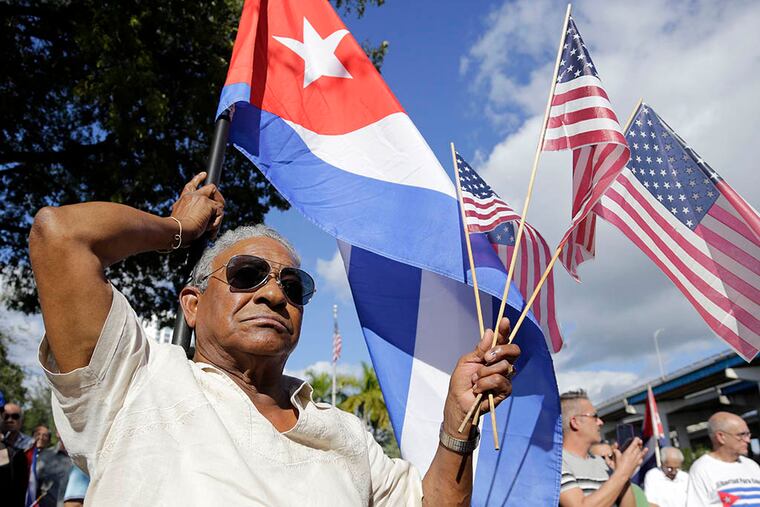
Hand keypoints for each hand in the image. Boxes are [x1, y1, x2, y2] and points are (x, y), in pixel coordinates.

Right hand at [171, 172, 224, 242]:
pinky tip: (209, 230)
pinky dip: (216, 223)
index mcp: (183, 200)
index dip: (198, 179)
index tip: (204, 175)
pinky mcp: (208, 204)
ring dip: (217, 217)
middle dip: (218, 197)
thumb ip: (190, 216)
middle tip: (221, 204)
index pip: (190, 186)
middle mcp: (191, 196)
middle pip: (210, 188)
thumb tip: (203, 222)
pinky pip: (219, 213)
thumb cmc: (177, 231)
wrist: (177, 231)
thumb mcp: (181, 221)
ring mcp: (200, 199)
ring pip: (218, 204)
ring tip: (209, 228)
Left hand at [442, 318, 519, 435]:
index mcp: (492, 355)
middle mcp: (501, 364)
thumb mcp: (468, 361)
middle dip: (500, 351)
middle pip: (513, 351)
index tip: (504, 320)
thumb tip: (490, 331)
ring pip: (504, 366)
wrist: (459, 401)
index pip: (503, 340)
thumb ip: (480, 349)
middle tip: (486, 358)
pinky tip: (478, 389)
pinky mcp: (505, 390)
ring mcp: (505, 377)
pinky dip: (485, 383)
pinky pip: (499, 380)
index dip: (505, 330)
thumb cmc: (462, 381)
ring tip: (475, 380)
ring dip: (484, 373)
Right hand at [613, 437, 647, 477]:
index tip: (637, 438)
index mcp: (628, 452)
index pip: (633, 445)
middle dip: (639, 444)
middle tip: (640, 441)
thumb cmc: (619, 466)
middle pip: (638, 448)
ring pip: (641, 454)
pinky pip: (641, 460)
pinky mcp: (637, 465)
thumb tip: (616, 450)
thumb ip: (616, 452)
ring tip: (646, 448)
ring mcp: (636, 460)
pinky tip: (642, 457)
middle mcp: (633, 456)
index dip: (636, 440)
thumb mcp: (616, 457)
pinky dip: (642, 458)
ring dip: (643, 450)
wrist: (623, 474)